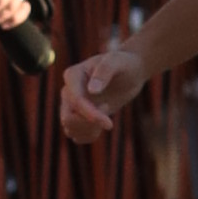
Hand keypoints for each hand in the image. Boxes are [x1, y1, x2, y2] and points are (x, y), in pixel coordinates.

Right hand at [60, 27, 144, 141]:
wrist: (130, 73)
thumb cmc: (124, 64)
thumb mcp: (117, 62)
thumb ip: (104, 72)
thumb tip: (92, 90)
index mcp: (73, 75)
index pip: (75, 101)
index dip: (90, 115)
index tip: (109, 124)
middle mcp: (68, 90)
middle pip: (68, 117)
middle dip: (89, 125)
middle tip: (108, 122)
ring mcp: (71, 104)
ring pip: (69, 128)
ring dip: (89, 131)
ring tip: (107, 122)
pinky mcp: (78, 115)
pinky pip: (75, 134)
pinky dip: (88, 136)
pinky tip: (102, 126)